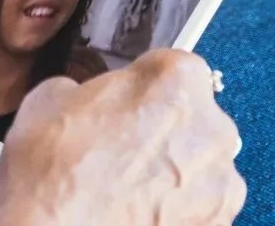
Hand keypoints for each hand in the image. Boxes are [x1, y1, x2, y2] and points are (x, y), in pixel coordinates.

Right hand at [0, 50, 245, 225]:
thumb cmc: (53, 173)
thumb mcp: (54, 94)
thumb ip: (99, 89)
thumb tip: (102, 101)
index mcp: (176, 82)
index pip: (174, 65)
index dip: (144, 82)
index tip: (127, 96)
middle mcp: (211, 128)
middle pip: (194, 114)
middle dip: (163, 125)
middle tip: (118, 142)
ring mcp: (221, 183)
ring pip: (199, 161)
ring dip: (173, 167)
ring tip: (124, 182)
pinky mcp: (219, 224)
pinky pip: (202, 202)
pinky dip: (177, 204)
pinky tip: (137, 207)